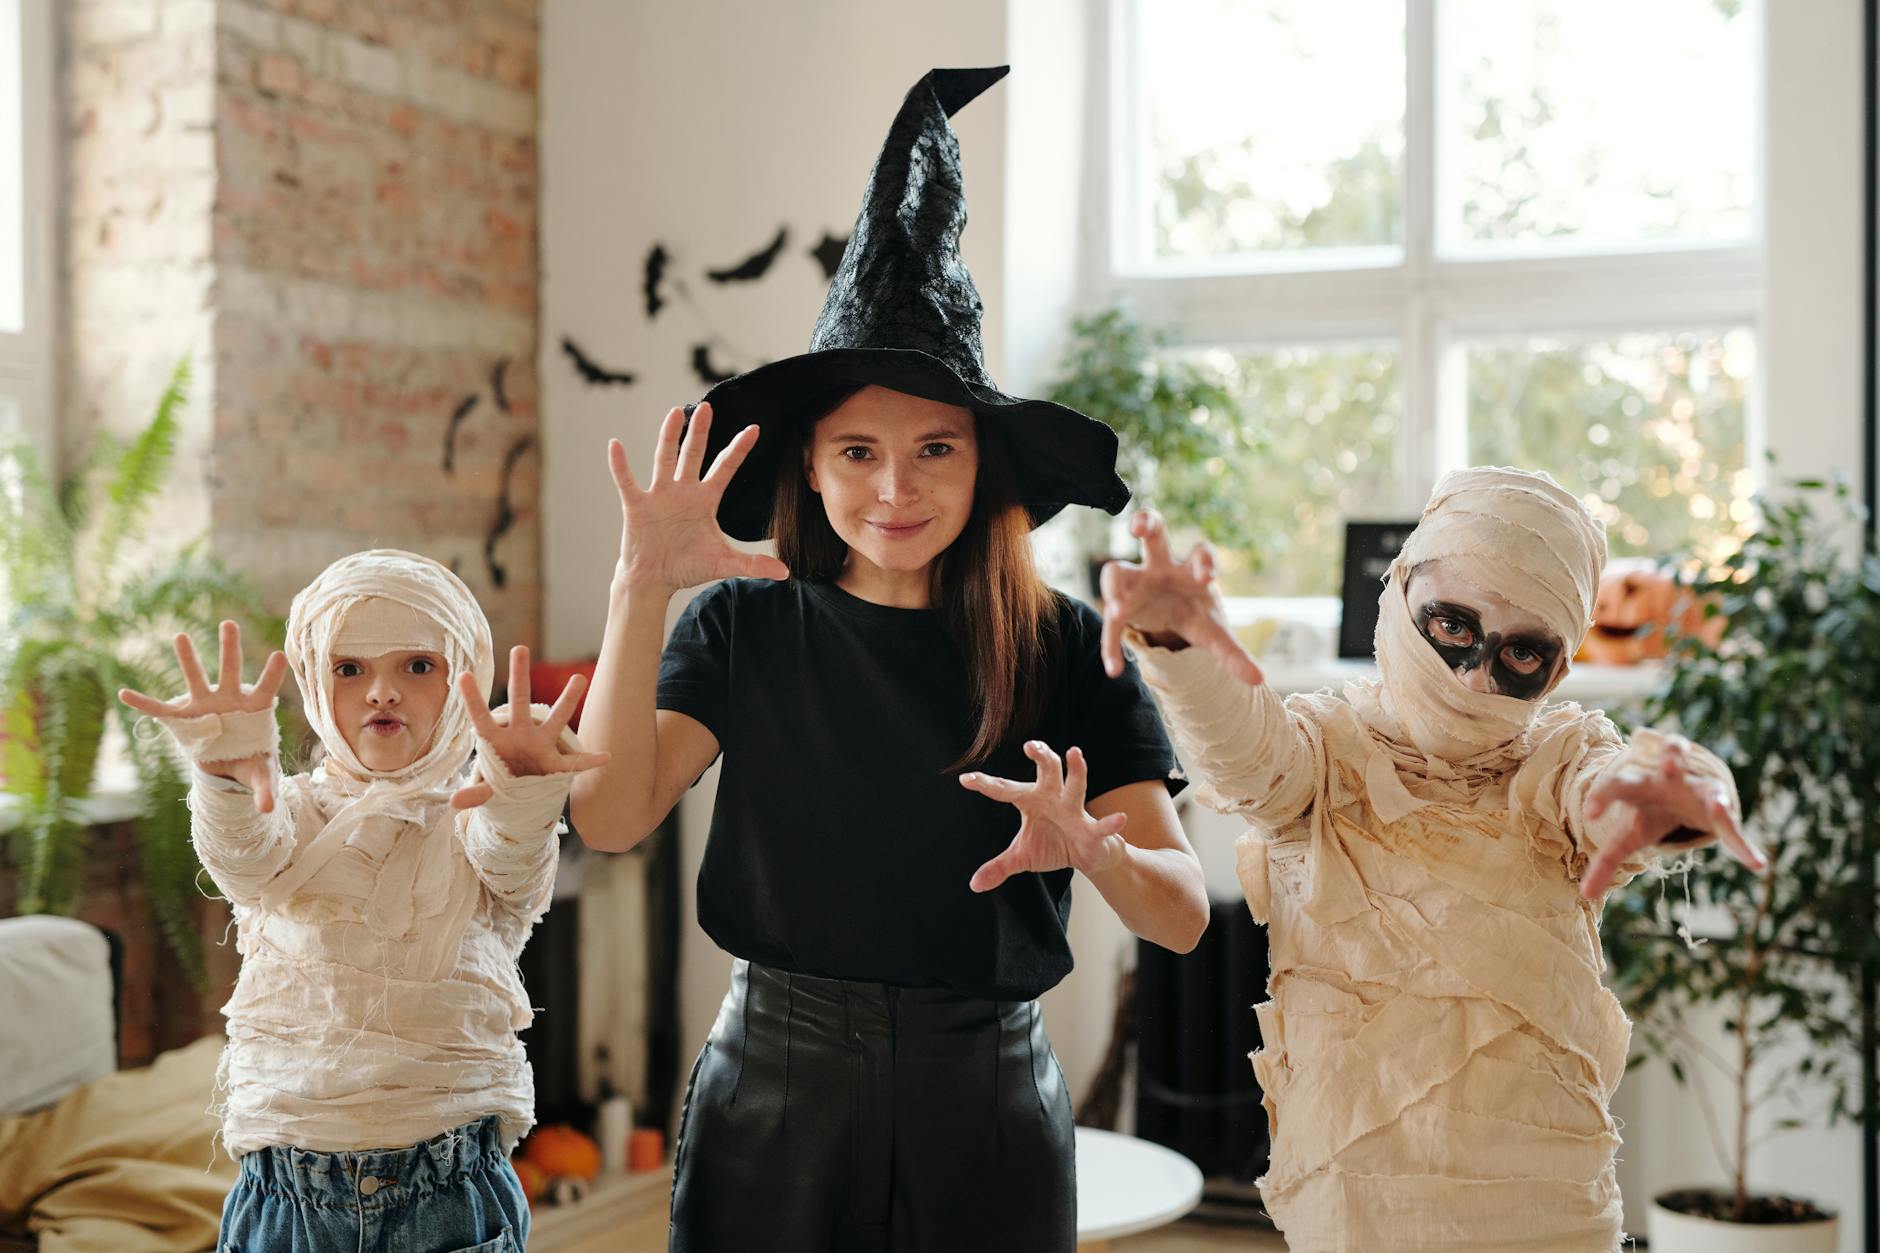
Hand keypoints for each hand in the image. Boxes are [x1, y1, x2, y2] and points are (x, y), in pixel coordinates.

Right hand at [117, 621, 287, 812]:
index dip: (271, 674)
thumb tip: (268, 810)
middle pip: (231, 671)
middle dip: (230, 649)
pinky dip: (143, 703)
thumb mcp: (260, 776)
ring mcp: (205, 704)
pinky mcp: (184, 716)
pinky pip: (160, 709)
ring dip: (188, 659)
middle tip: (228, 623)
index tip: (278, 654)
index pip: (266, 689)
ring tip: (180, 635)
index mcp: (254, 710)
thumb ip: (264, 790)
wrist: (229, 762)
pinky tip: (125, 693)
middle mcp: (229, 699)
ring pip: (196, 677)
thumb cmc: (251, 761)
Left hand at [451, 645, 612, 809]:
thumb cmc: (499, 782)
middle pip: (519, 702)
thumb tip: (454, 802)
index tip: (463, 675)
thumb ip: (474, 794)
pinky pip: (575, 763)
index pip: (481, 717)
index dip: (472, 698)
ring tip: (579, 677)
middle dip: (519, 676)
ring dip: (567, 700)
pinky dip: (590, 761)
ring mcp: (540, 746)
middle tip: (519, 647)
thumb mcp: (486, 790)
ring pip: (555, 720)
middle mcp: (519, 735)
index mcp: (495, 740)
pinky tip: (605, 757)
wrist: (520, 794)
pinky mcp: (556, 765)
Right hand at [609, 403, 787, 594]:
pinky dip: (620, 465)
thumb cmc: (687, 567)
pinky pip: (627, 481)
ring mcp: (659, 496)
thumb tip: (785, 572)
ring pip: (664, 459)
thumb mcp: (723, 564)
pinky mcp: (637, 506)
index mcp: (705, 500)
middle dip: (700, 432)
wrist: (654, 580)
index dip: (739, 449)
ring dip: (669, 437)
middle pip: (693, 455)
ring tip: (674, 413)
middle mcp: (683, 491)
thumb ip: (752, 564)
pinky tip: (615, 444)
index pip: (725, 468)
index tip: (755, 429)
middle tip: (708, 406)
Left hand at [959, 743, 1127, 891]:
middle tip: (1030, 745)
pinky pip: (1102, 825)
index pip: (1006, 789)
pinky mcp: (1092, 829)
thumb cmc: (1053, 846)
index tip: (965, 780)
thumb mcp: (1022, 858)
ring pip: (1075, 787)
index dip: (986, 784)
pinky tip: (1120, 819)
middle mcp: (1053, 799)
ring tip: (1074, 752)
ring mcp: (1074, 811)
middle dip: (1041, 757)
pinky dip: (1110, 823)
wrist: (1087, 856)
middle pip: (1047, 772)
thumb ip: (999, 868)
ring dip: (1076, 771)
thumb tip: (974, 885)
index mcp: (1031, 801)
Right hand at [1099, 510, 1261, 685]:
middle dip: (1147, 522)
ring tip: (1118, 610)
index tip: (1207, 577)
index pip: (1199, 552)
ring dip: (1113, 586)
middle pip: (1155, 533)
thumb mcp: (1213, 633)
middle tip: (1139, 527)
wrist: (1171, 618)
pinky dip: (1110, 644)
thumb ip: (1233, 653)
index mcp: (1191, 569)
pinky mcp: (1121, 604)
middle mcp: (1162, 566)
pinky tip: (1115, 669)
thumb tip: (1259, 680)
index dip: (1203, 561)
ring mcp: (1136, 581)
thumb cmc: (1195, 613)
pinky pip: (1111, 622)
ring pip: (1117, 570)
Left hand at [1579, 734, 1767, 898]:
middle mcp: (1670, 780)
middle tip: (1669, 766)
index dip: (1603, 795)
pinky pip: (1733, 827)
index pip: (1617, 783)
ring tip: (1720, 805)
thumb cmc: (1648, 813)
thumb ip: (1606, 862)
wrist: (1680, 799)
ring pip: (1709, 783)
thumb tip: (1584, 895)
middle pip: (1668, 761)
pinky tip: (1756, 865)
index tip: (1589, 814)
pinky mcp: (1721, 809)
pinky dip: (1743, 845)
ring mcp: (1699, 790)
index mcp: (1638, 784)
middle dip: (1670, 758)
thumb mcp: (1626, 836)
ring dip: (1715, 793)